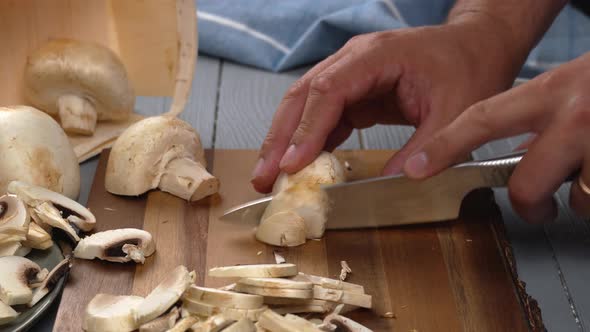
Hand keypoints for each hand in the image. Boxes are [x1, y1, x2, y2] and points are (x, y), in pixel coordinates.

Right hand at [251, 17, 523, 192]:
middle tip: (263, 176)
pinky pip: (324, 114)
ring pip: (305, 105)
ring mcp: (351, 73)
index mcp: (376, 56)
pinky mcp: (356, 90)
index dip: (306, 129)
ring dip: (286, 141)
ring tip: (270, 175)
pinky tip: (300, 165)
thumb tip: (395, 183)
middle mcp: (354, 60)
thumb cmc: (469, 68)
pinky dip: (309, 140)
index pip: (328, 91)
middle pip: (303, 96)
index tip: (291, 164)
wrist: (477, 46)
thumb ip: (426, 149)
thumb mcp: (457, 112)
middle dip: (280, 138)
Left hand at [403, 52, 589, 222]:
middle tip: (538, 203)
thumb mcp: (569, 86)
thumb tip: (513, 162)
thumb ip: (536, 118)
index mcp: (552, 91)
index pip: (483, 119)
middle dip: (530, 204)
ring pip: (579, 202)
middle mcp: (576, 116)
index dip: (445, 146)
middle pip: (528, 186)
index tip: (414, 169)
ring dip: (584, 196)